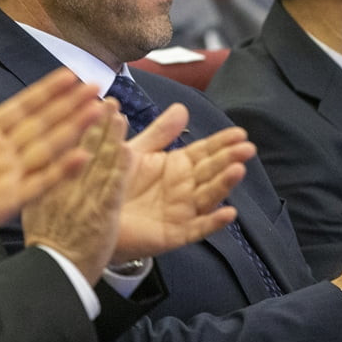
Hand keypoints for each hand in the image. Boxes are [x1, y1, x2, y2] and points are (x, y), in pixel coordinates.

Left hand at [0, 67, 103, 257]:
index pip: (23, 107)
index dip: (47, 91)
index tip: (71, 74)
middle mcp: (4, 153)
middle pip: (43, 125)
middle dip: (71, 106)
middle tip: (97, 87)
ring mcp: (9, 177)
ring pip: (48, 149)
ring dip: (74, 130)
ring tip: (98, 112)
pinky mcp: (8, 202)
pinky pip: (39, 185)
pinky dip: (62, 172)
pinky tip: (83, 156)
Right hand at [22, 102, 130, 285]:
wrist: (56, 272)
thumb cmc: (48, 238)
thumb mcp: (35, 203)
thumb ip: (44, 174)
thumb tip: (48, 149)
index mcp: (39, 181)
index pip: (54, 142)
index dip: (67, 118)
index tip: (76, 99)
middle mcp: (57, 186)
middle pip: (74, 145)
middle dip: (87, 118)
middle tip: (96, 93)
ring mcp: (79, 199)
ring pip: (95, 161)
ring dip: (107, 134)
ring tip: (115, 111)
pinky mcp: (99, 214)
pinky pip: (111, 186)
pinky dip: (119, 166)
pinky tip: (126, 148)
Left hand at [113, 103, 253, 261]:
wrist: (93, 216)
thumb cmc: (114, 182)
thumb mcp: (138, 152)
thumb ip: (160, 133)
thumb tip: (182, 108)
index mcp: (178, 167)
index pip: (206, 152)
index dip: (222, 143)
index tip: (240, 133)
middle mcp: (185, 188)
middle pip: (212, 172)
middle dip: (229, 159)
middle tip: (247, 148)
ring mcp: (182, 212)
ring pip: (208, 197)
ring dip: (224, 185)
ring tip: (238, 170)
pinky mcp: (174, 234)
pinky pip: (197, 229)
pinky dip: (213, 222)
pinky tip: (229, 213)